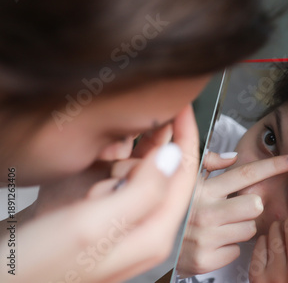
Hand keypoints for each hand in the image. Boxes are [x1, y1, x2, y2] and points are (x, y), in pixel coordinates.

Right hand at [1, 105, 199, 282]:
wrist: (3, 280)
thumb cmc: (39, 266)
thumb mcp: (94, 224)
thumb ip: (142, 191)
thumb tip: (174, 157)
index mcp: (154, 234)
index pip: (185, 175)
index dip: (186, 136)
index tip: (182, 106)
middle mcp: (145, 229)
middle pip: (163, 173)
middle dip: (140, 157)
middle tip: (113, 156)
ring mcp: (125, 223)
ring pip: (137, 173)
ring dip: (115, 165)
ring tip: (88, 186)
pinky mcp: (105, 217)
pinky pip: (115, 180)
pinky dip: (102, 172)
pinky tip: (84, 183)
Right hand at [176, 152, 287, 276]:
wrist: (145, 241)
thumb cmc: (172, 207)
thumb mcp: (184, 178)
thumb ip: (208, 162)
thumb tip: (233, 156)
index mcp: (204, 189)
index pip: (247, 173)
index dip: (275, 165)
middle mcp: (206, 212)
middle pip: (256, 205)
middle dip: (249, 206)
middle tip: (230, 208)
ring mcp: (207, 238)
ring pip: (249, 229)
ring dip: (238, 228)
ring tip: (217, 226)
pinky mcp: (206, 260)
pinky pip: (236, 251)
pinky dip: (228, 247)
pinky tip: (212, 242)